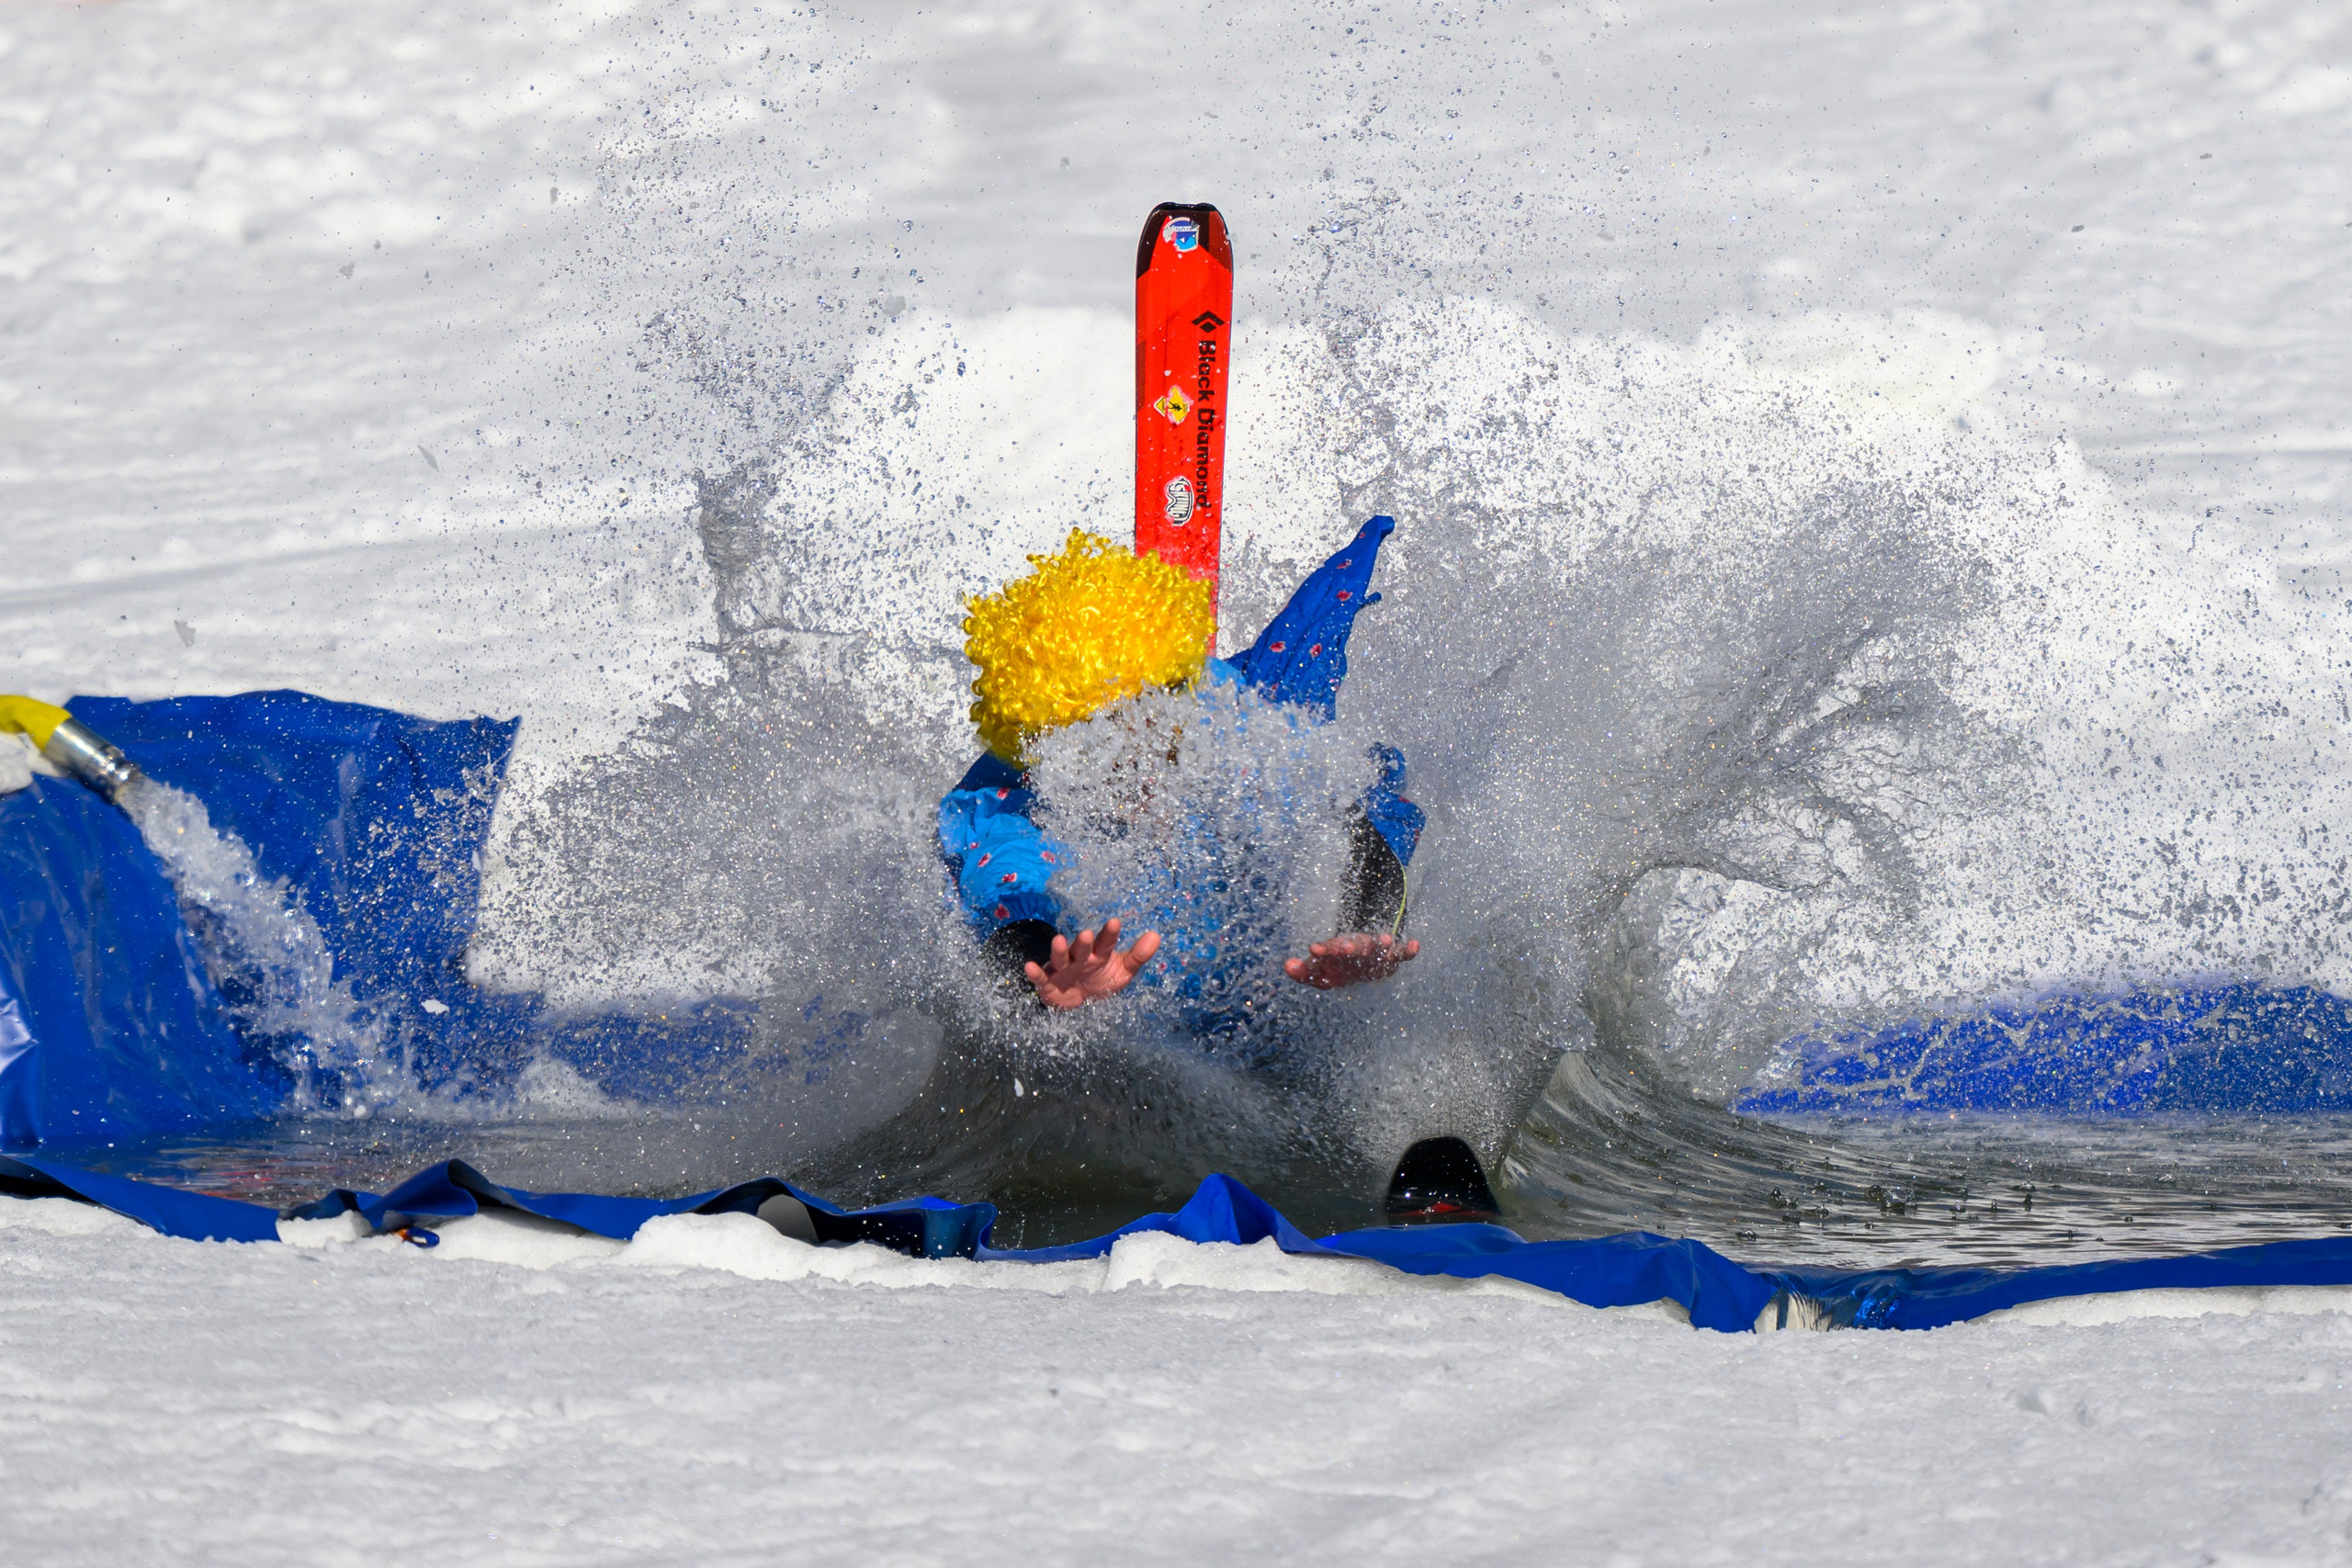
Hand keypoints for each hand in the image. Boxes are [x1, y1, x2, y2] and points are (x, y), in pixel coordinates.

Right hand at [1024, 917, 1161, 1009]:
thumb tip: (1156, 935)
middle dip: (1083, 942)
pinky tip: (1029, 966)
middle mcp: (1080, 958)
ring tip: (1059, 940)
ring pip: (1061, 959)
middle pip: (1081, 948)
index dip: (1109, 934)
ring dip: (1059, 951)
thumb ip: (1138, 956)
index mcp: (1099, 954)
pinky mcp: (1048, 983)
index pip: (1105, 943)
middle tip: (1087, 934)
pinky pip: (1040, 978)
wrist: (1079, 1003)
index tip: (1115, 922)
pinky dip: (1035, 973)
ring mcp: (1063, 969)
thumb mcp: (1123, 972)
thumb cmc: (1101, 980)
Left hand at [1284, 932, 1419, 989]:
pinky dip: (1407, 950)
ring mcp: (1373, 952)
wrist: (1358, 960)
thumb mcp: (1318, 972)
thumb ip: (1303, 972)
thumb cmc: (1335, 967)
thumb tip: (1287, 965)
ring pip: (1376, 948)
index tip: (1314, 949)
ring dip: (1378, 945)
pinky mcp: (1389, 958)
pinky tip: (1414, 946)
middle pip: (1353, 948)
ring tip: (1383, 940)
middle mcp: (1355, 949)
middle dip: (1350, 948)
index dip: (1322, 952)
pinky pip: (1400, 954)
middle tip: (1347, 947)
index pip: (1328, 951)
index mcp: (1335, 952)